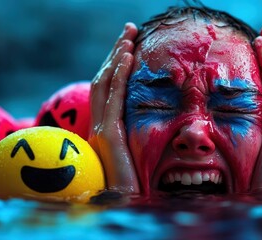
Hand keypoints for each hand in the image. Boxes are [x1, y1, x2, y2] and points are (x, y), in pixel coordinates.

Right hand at [88, 23, 139, 192]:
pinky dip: (118, 76)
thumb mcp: (140, 152)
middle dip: (116, 53)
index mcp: (107, 128)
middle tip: (129, 31)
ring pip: (105, 84)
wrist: (127, 205)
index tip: (130, 45)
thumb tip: (161, 114)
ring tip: (128, 36)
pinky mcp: (107, 136)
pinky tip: (127, 57)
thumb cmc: (139, 184)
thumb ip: (140, 132)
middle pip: (105, 80)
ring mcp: (101, 130)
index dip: (118, 64)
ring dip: (116, 57)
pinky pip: (112, 99)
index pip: (110, 88)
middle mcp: (100, 125)